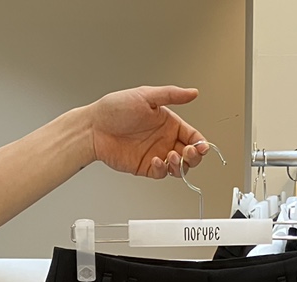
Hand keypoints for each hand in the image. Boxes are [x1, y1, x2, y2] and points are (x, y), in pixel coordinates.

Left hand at [87, 86, 208, 178]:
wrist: (94, 128)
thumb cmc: (115, 109)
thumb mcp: (146, 96)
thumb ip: (171, 95)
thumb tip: (193, 92)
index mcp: (168, 123)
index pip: (193, 136)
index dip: (201, 143)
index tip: (202, 146)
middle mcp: (164, 140)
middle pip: (190, 155)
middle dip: (193, 156)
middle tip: (188, 152)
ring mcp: (156, 154)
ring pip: (178, 167)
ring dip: (180, 165)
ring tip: (171, 156)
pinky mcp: (145, 167)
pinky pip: (161, 173)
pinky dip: (162, 170)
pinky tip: (156, 160)